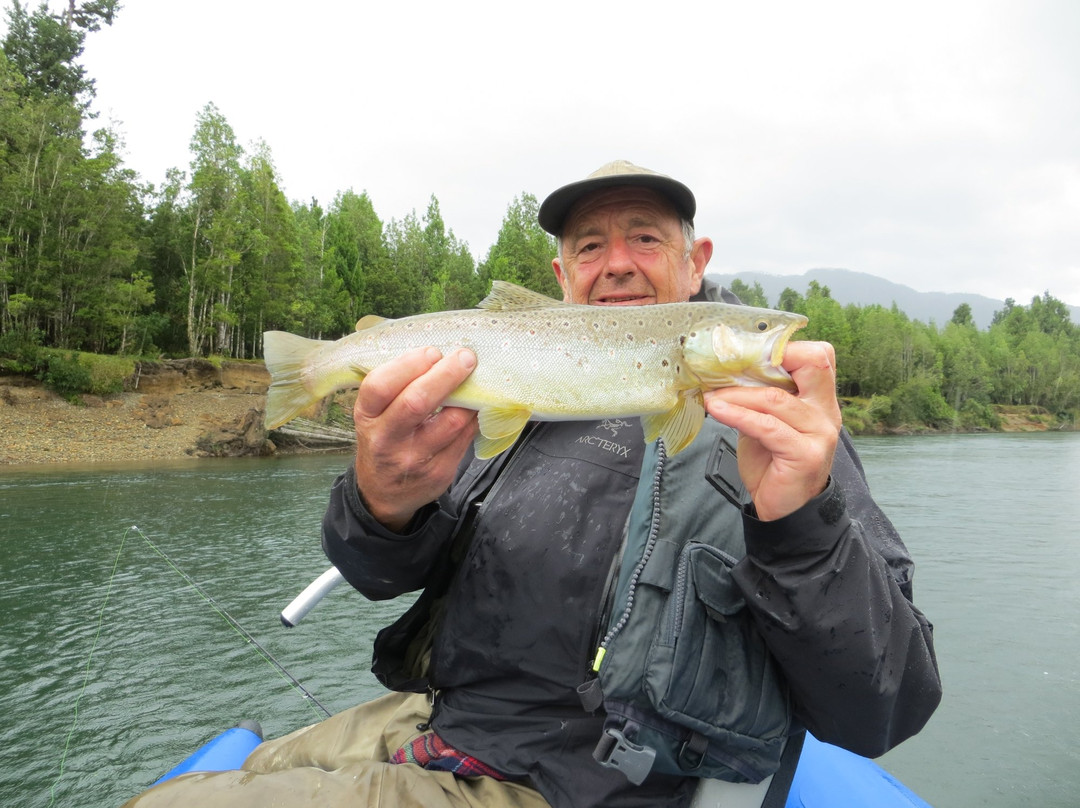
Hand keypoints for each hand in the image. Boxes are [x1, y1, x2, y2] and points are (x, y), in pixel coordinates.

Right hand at [353, 347, 478, 530]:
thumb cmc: (384, 440)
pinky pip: (465, 437)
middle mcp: (386, 440)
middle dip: (446, 374)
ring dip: (469, 396)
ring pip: (451, 421)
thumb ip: (397, 387)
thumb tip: (439, 354)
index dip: (408, 364)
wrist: (384, 494)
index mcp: (367, 417)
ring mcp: (414, 459)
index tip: (432, 352)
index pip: (379, 386)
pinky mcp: (440, 472)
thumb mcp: (375, 415)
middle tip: (466, 357)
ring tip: (475, 380)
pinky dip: (474, 417)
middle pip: (417, 402)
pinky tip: (476, 406)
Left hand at [702, 341, 841, 520]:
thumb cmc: (772, 461)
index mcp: (819, 399)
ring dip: (736, 394)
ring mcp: (819, 433)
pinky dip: (738, 415)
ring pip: (776, 398)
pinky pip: (767, 426)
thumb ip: (758, 397)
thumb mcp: (766, 421)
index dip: (786, 346)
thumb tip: (723, 371)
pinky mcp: (805, 454)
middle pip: (813, 364)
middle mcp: (825, 411)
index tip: (746, 348)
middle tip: (730, 362)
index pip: (818, 356)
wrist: (782, 507)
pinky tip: (717, 410)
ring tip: (710, 395)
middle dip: (769, 358)